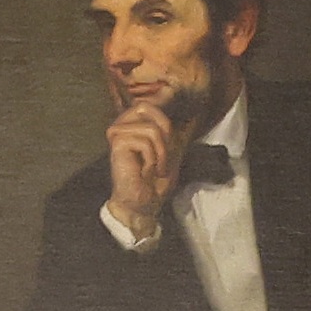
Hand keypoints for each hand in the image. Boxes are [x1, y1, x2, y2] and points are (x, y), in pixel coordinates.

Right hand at [106, 98, 182, 232]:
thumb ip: (176, 132)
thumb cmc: (155, 183)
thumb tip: (193, 115)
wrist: (143, 206)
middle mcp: (123, 126)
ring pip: (151, 129)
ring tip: (155, 169)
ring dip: (161, 153)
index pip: (151, 104)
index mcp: (134, 125)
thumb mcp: (172, 152)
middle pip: (147, 108)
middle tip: (163, 157)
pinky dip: (152, 159)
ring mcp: (118, 134)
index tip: (167, 145)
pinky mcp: (117, 144)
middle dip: (163, 135)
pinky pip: (144, 142)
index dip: (163, 119)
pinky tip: (145, 171)